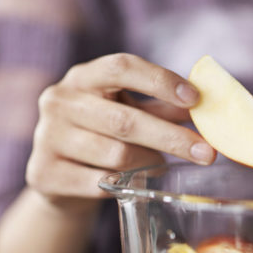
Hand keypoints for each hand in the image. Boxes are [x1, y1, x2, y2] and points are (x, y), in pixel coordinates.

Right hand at [27, 53, 215, 210]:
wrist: (59, 178)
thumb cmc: (103, 136)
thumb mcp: (129, 112)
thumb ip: (164, 108)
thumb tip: (209, 108)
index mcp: (83, 77)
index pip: (121, 66)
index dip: (160, 81)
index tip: (196, 99)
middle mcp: (60, 101)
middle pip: (124, 120)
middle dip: (172, 138)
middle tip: (207, 153)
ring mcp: (48, 137)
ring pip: (116, 155)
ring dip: (148, 163)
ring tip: (160, 166)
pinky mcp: (44, 174)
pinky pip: (100, 184)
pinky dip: (125, 185)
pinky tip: (135, 183)